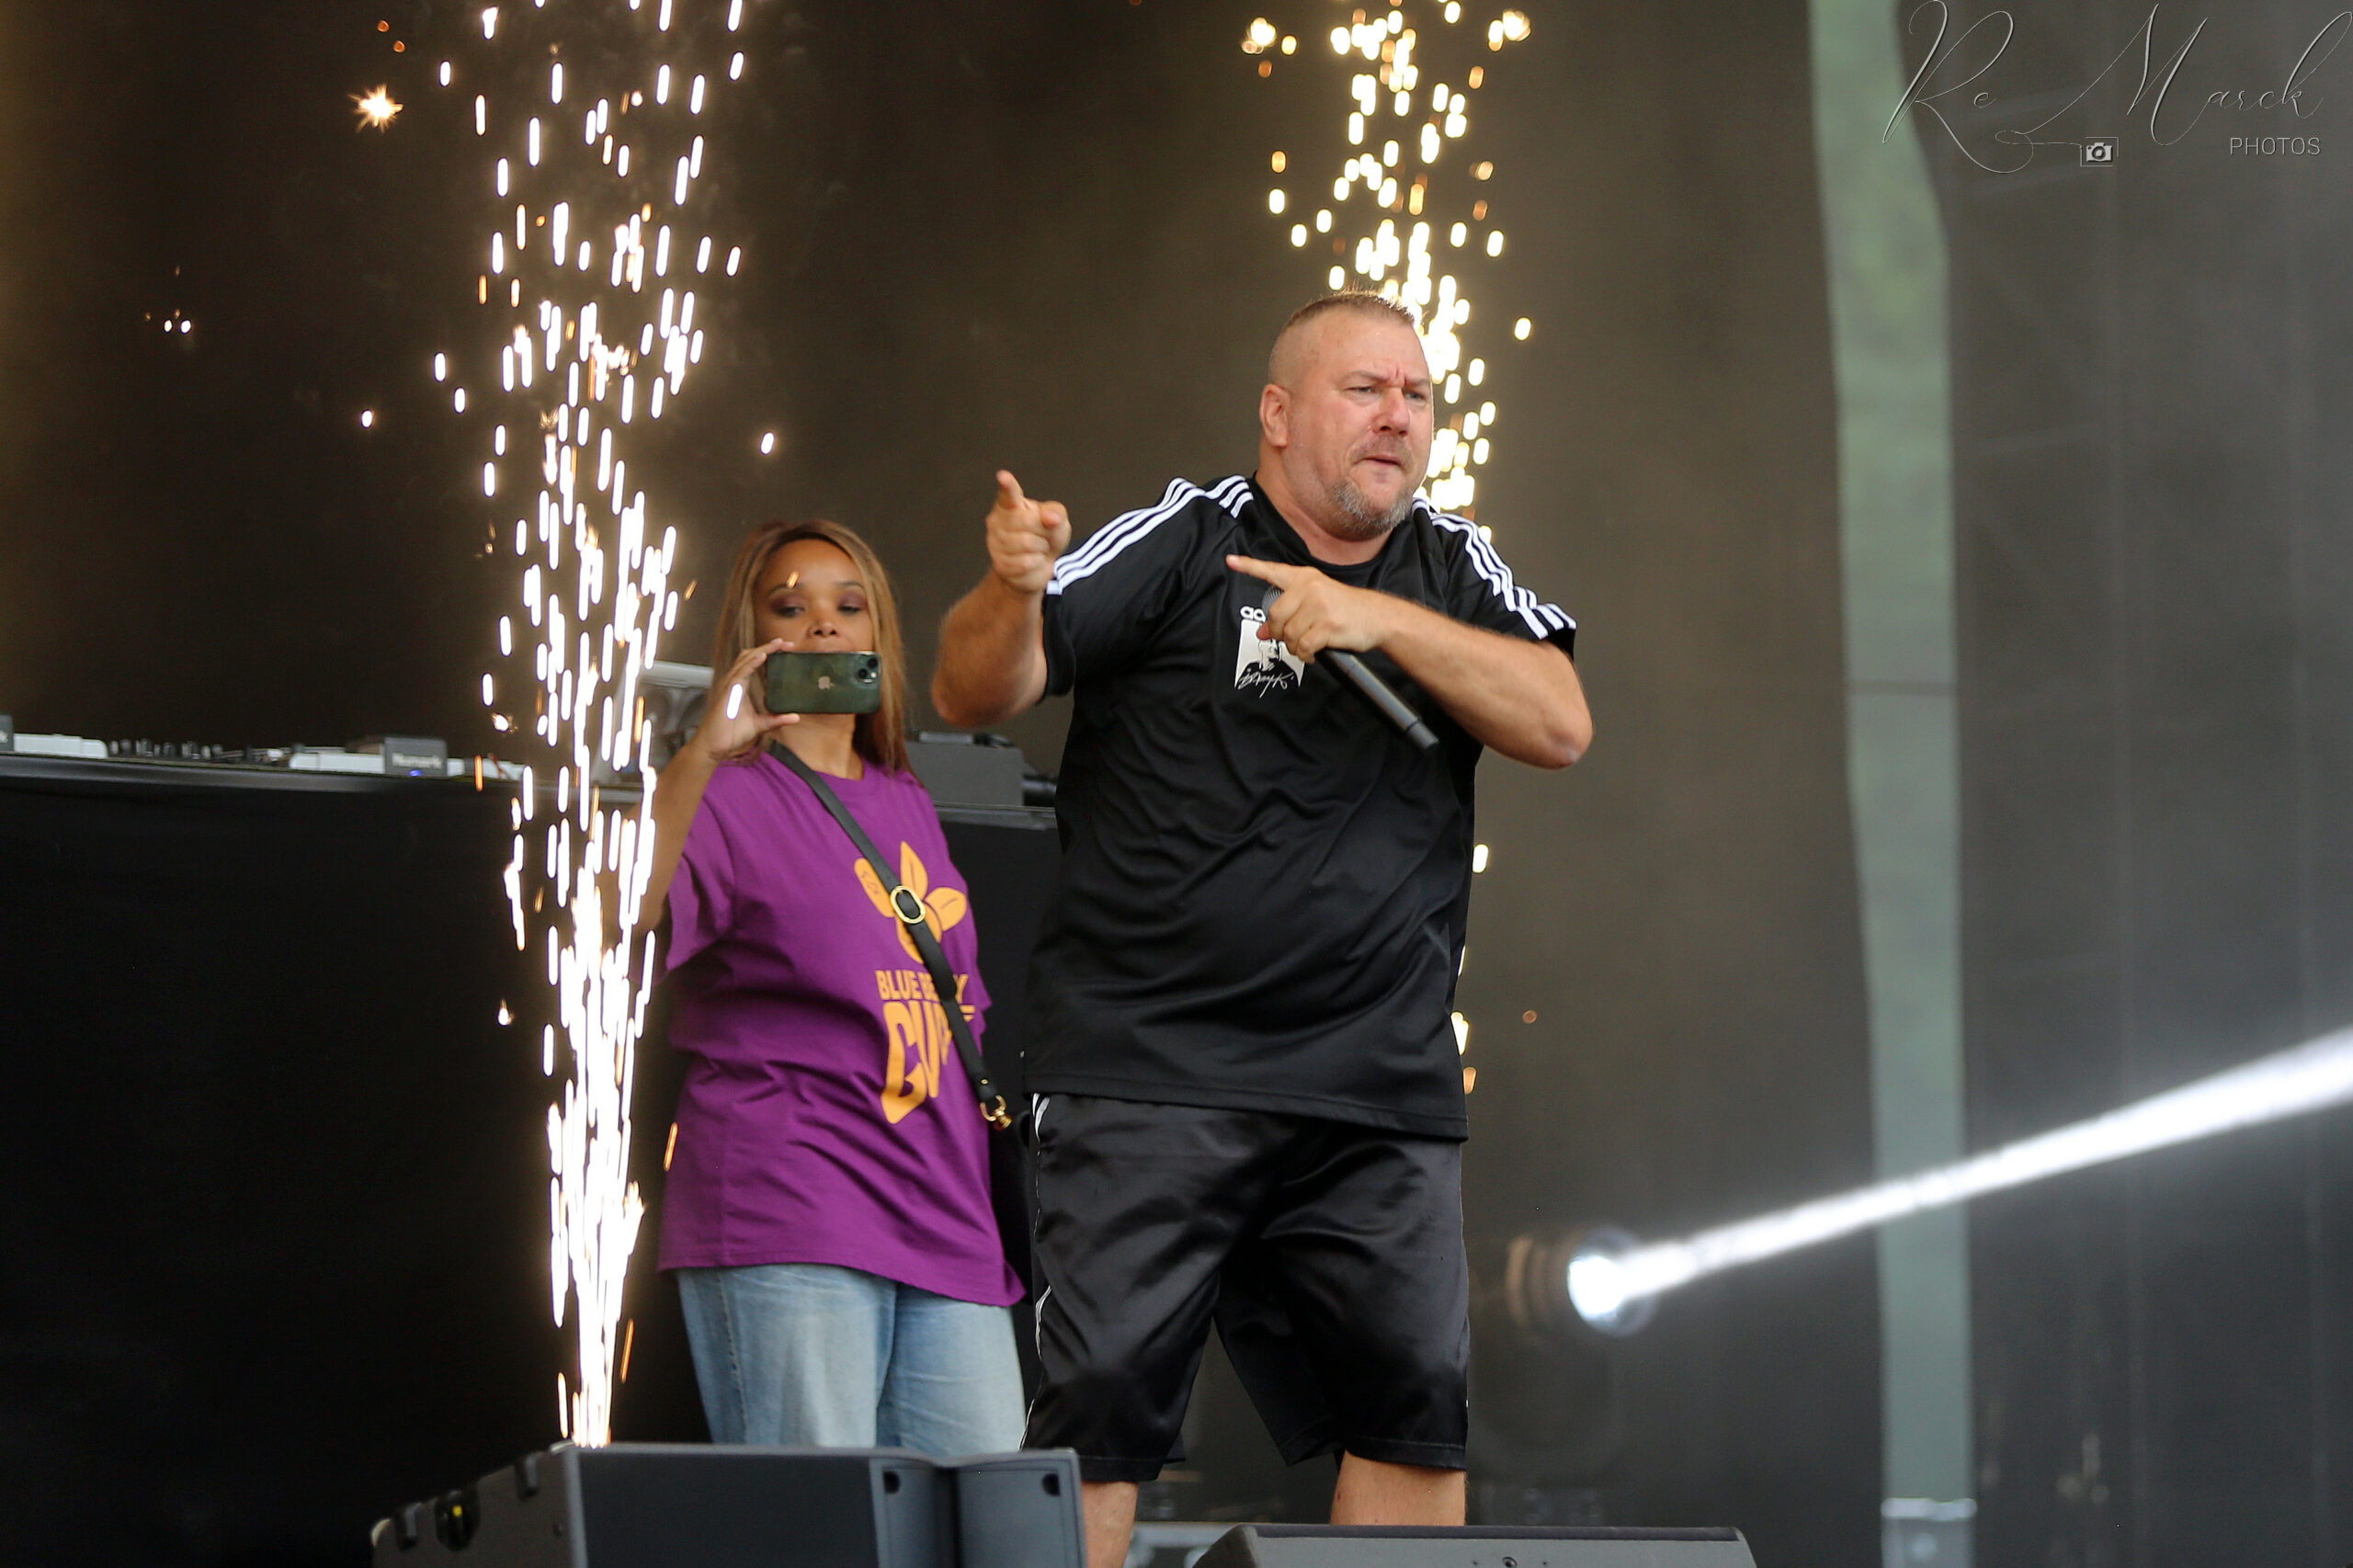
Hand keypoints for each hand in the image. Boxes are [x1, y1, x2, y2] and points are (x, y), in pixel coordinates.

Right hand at [695, 639, 799, 760]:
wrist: (714, 746)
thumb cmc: (730, 734)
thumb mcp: (760, 725)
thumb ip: (776, 719)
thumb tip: (795, 717)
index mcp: (741, 686)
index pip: (754, 662)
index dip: (768, 652)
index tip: (785, 647)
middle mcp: (734, 682)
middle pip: (750, 656)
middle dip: (768, 647)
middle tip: (786, 643)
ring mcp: (729, 685)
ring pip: (745, 660)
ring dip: (762, 650)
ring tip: (778, 644)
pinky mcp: (727, 692)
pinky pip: (740, 673)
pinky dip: (751, 663)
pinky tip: (762, 657)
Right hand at [985, 470, 1070, 596]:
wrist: (1038, 566)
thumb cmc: (1045, 535)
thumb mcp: (1057, 520)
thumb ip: (1056, 513)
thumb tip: (1051, 518)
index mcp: (1010, 504)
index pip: (1008, 494)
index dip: (1007, 486)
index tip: (1003, 476)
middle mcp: (997, 521)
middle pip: (1027, 521)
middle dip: (1043, 530)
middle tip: (1042, 534)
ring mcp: (995, 543)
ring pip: (1027, 543)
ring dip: (1041, 548)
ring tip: (1037, 548)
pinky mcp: (1000, 564)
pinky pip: (1026, 562)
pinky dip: (1036, 563)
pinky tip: (1032, 561)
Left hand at [1225, 555, 1395, 661]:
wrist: (1378, 617)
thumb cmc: (1347, 610)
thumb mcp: (1317, 603)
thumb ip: (1289, 613)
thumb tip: (1263, 631)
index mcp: (1305, 578)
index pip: (1272, 571)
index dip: (1249, 567)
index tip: (1231, 561)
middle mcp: (1309, 588)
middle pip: (1275, 617)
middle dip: (1282, 634)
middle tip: (1296, 638)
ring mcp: (1318, 606)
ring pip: (1288, 635)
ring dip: (1296, 647)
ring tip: (1309, 644)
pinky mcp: (1326, 626)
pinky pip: (1302, 647)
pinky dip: (1306, 655)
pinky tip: (1314, 652)